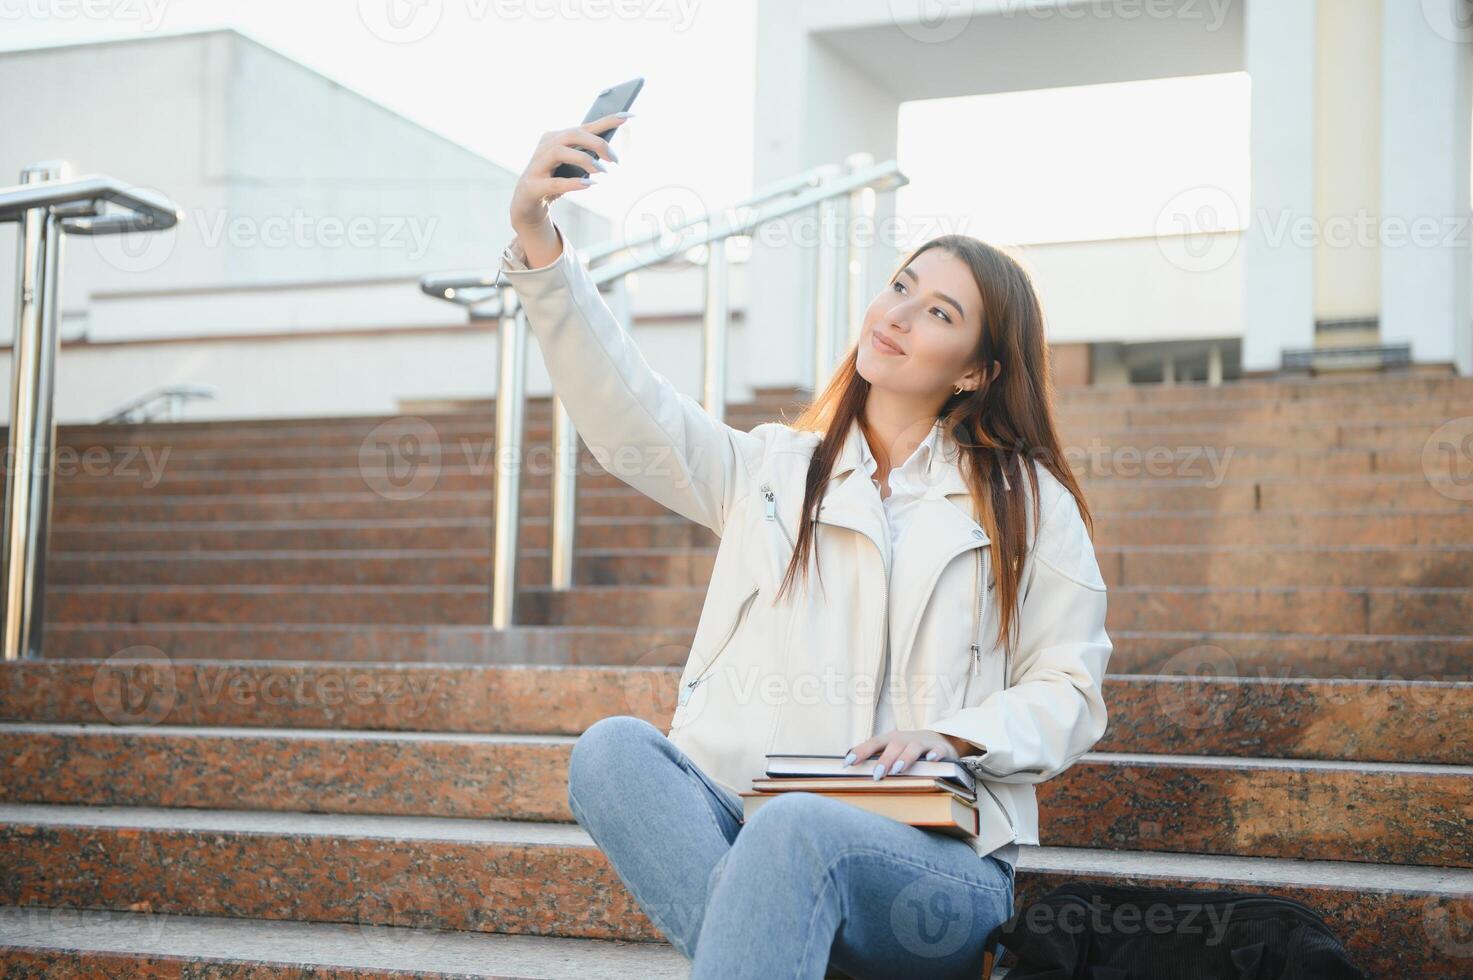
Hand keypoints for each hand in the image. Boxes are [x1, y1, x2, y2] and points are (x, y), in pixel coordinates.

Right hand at [508, 111, 630, 233]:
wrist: (527, 205)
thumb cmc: (553, 182)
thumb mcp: (572, 168)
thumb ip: (586, 157)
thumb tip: (609, 152)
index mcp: (556, 138)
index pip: (584, 126)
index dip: (606, 121)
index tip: (628, 116)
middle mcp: (545, 146)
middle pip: (572, 134)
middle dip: (597, 143)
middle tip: (614, 159)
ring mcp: (536, 165)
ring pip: (560, 152)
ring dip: (584, 160)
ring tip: (602, 171)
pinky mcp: (532, 186)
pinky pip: (554, 183)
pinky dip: (572, 183)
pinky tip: (588, 184)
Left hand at [841, 729, 969, 780]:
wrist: (941, 740)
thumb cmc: (909, 749)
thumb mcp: (893, 751)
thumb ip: (877, 760)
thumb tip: (853, 773)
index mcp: (891, 739)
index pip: (873, 742)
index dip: (861, 751)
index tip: (847, 763)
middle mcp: (906, 738)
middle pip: (894, 745)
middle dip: (884, 759)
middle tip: (877, 775)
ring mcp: (924, 742)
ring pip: (914, 747)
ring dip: (905, 758)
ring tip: (897, 770)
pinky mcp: (941, 749)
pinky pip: (938, 750)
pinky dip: (935, 754)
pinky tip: (931, 760)